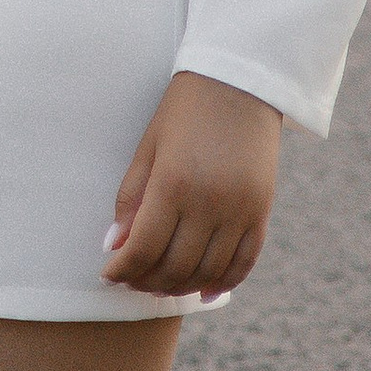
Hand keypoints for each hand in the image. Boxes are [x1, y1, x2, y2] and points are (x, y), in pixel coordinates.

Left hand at [102, 72, 279, 299]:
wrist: (239, 80)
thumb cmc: (185, 108)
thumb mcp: (149, 144)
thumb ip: (130, 196)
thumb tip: (114, 246)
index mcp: (173, 181)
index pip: (143, 248)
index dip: (123, 269)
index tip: (109, 274)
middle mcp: (208, 202)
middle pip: (175, 266)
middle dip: (147, 282)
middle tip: (132, 281)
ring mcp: (239, 210)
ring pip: (207, 272)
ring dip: (181, 287)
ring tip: (161, 285)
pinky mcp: (261, 211)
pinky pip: (243, 263)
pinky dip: (222, 283)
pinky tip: (203, 290)